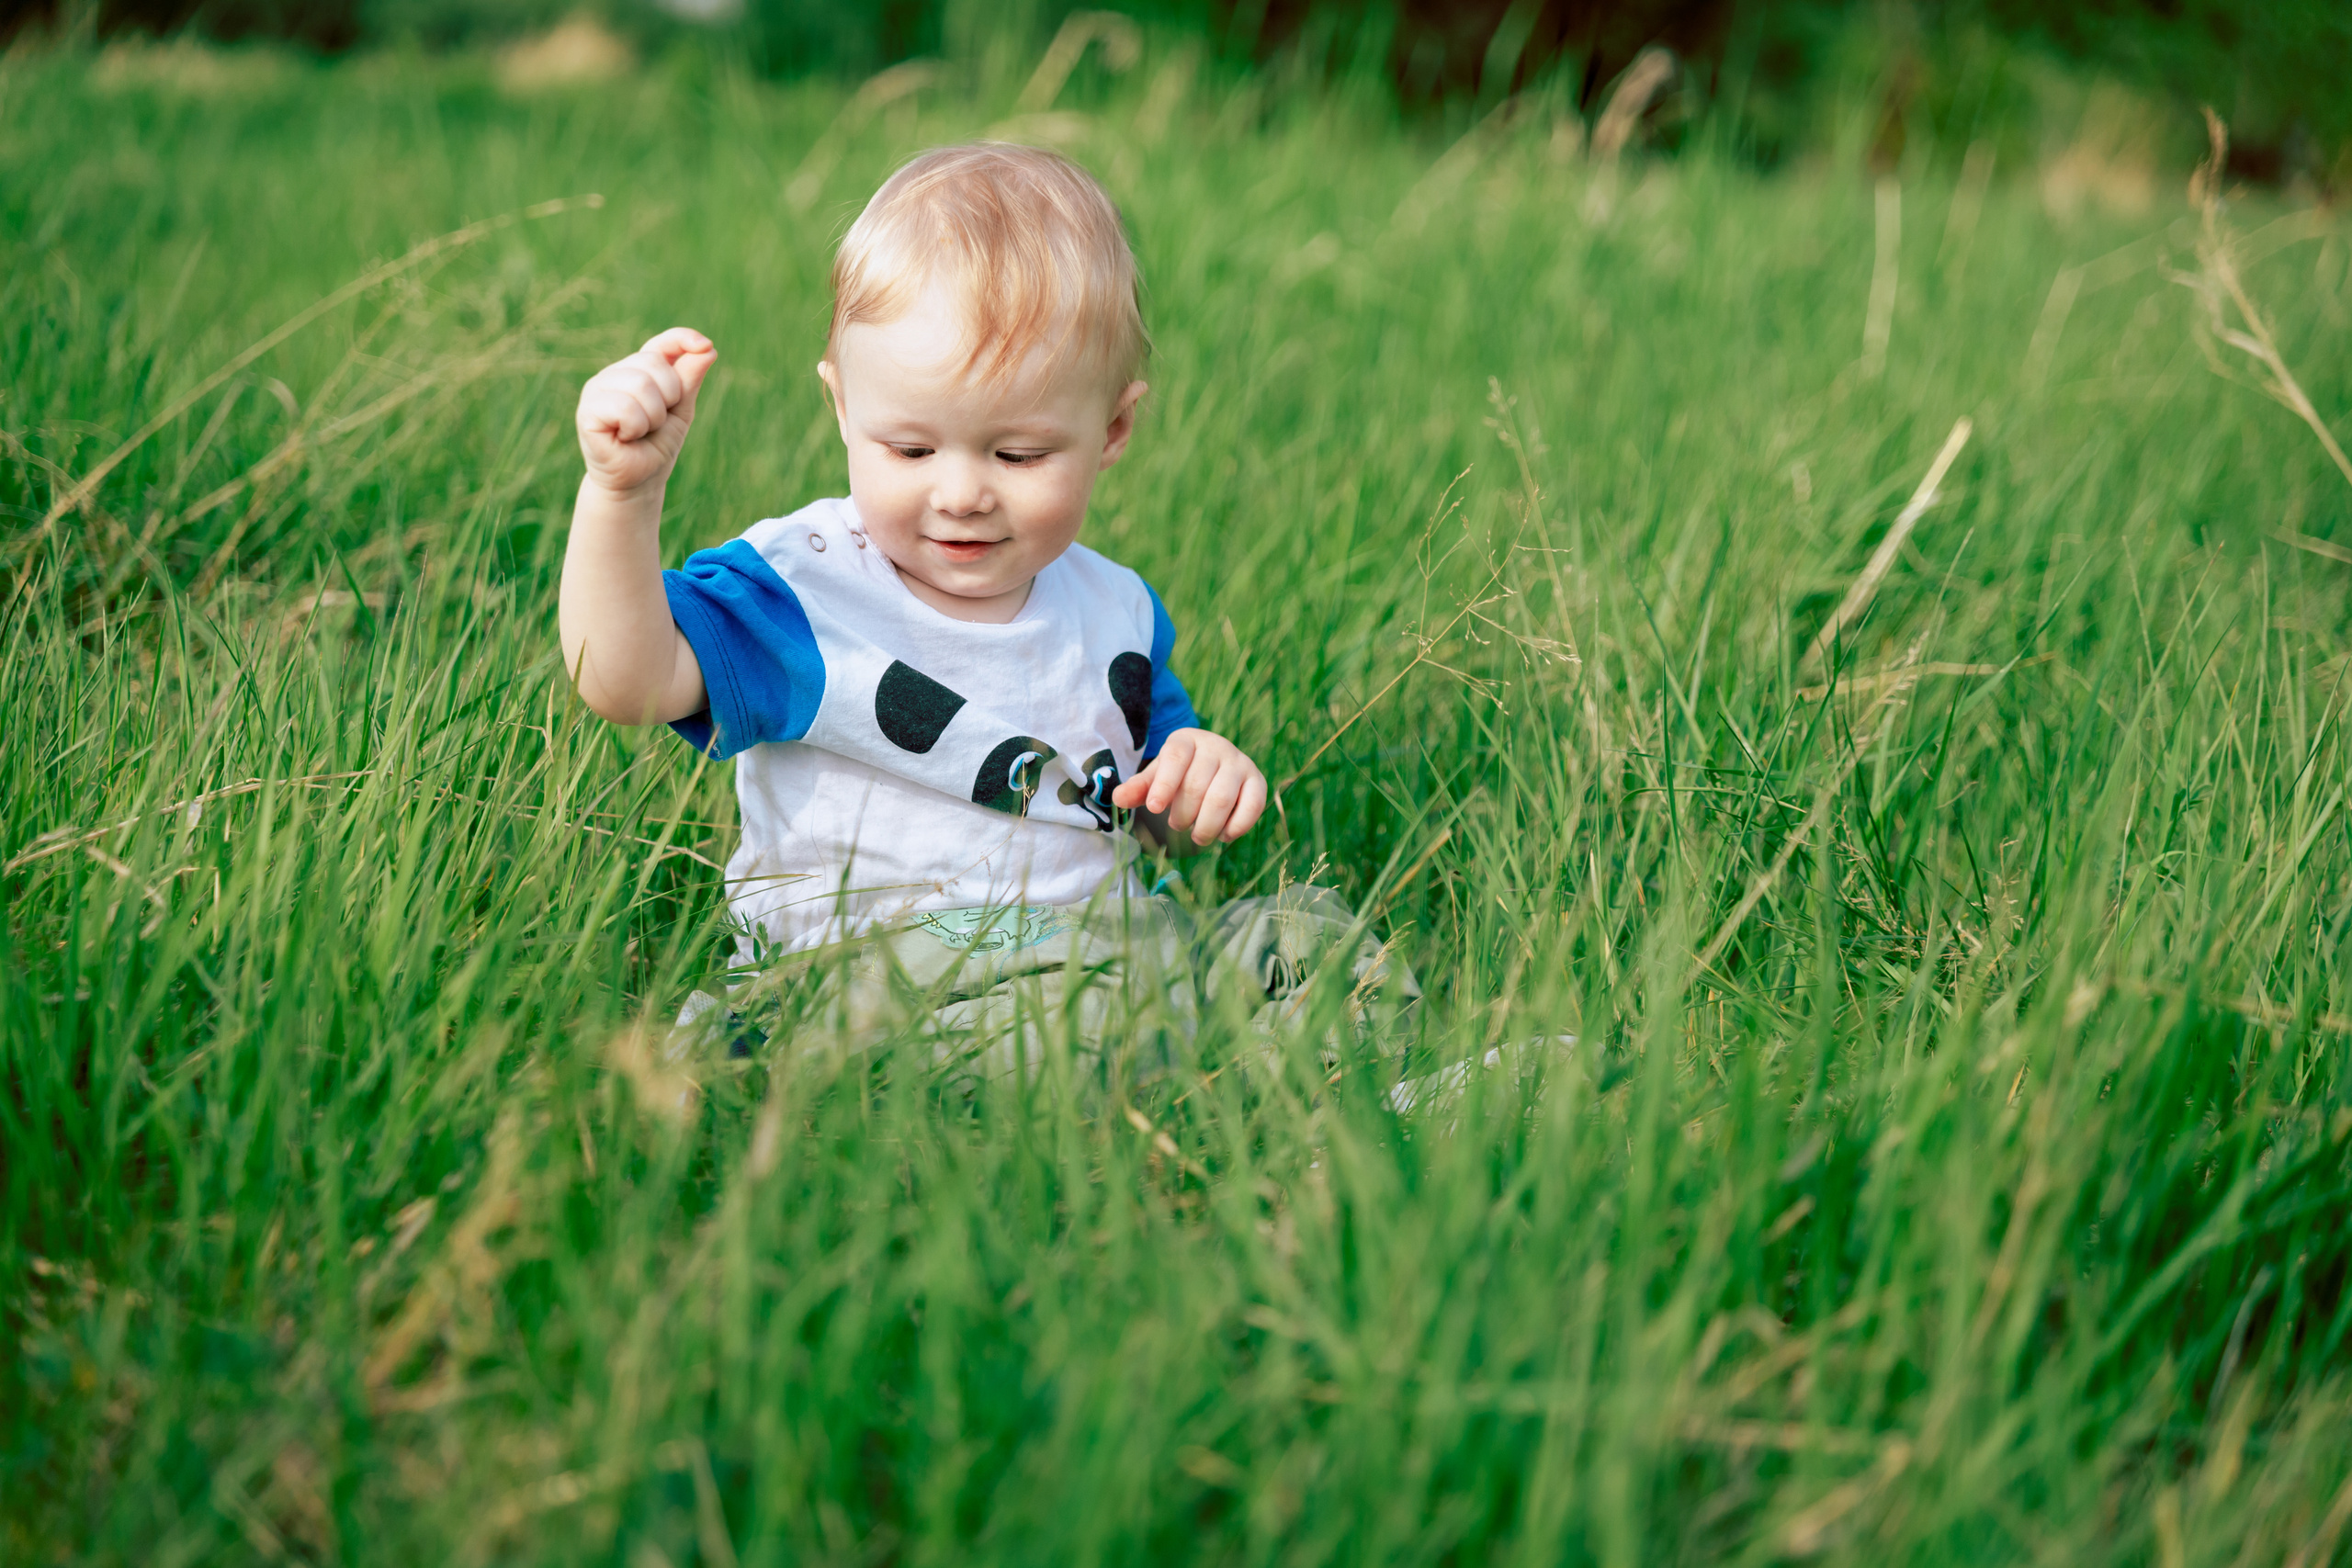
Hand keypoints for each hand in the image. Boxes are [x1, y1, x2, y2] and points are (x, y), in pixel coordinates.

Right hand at [577, 327, 717, 494]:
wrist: (639, 482)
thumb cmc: (656, 446)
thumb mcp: (681, 410)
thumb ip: (689, 379)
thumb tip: (708, 348)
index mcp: (638, 370)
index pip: (661, 343)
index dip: (683, 338)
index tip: (705, 346)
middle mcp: (614, 373)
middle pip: (654, 364)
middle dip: (668, 398)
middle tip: (655, 422)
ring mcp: (597, 389)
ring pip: (640, 385)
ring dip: (652, 417)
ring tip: (640, 432)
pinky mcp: (587, 410)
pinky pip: (625, 407)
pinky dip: (635, 427)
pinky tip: (625, 437)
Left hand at [1111, 729, 1266, 846]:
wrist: (1212, 767)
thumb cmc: (1178, 775)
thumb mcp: (1156, 778)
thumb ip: (1139, 788)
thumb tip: (1118, 799)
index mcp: (1186, 740)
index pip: (1176, 758)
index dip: (1164, 784)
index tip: (1154, 808)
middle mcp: (1216, 746)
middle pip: (1198, 784)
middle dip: (1183, 814)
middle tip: (1176, 825)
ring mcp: (1239, 762)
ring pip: (1223, 798)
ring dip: (1206, 825)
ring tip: (1197, 836)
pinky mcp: (1257, 780)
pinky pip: (1252, 805)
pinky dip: (1236, 827)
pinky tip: (1223, 835)